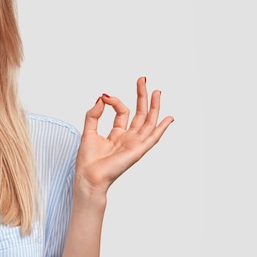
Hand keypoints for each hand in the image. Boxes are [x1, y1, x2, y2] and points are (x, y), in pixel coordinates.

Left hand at [74, 77, 173, 196]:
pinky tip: (168, 118)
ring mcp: (134, 144)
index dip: (114, 101)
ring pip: (148, 122)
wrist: (89, 177)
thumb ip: (94, 115)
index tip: (105, 97)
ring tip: (156, 91)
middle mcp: (128, 138)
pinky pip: (152, 138)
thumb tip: (101, 98)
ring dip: (154, 107)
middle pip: (140, 114)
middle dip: (142, 96)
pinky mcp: (137, 151)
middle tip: (143, 79)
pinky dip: (161, 128)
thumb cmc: (87, 161)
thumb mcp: (88, 131)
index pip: (122, 112)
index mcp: (117, 135)